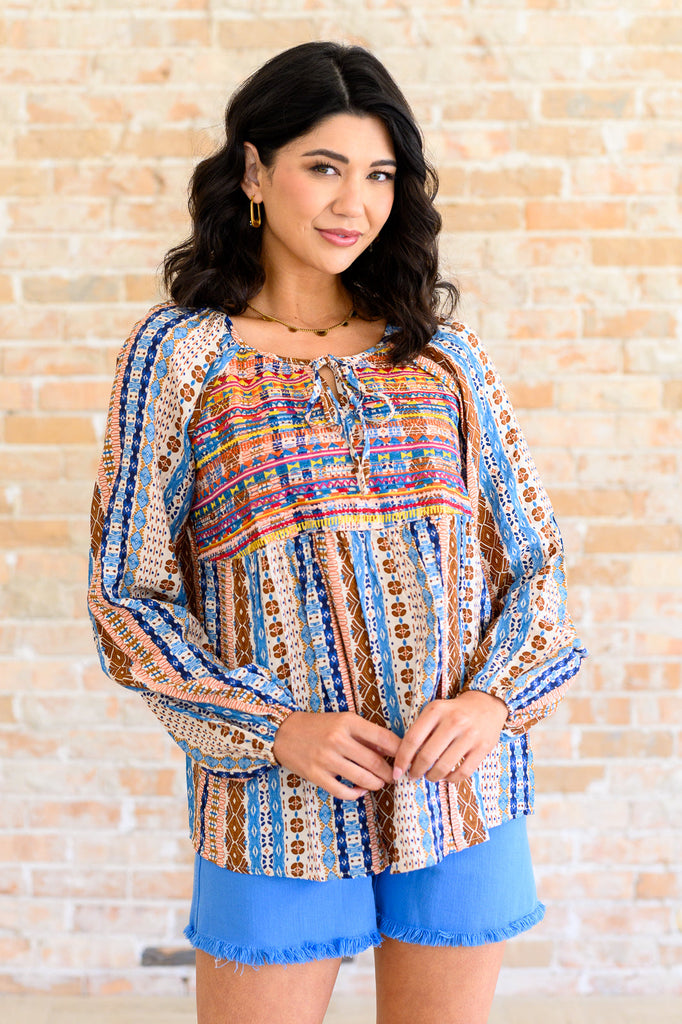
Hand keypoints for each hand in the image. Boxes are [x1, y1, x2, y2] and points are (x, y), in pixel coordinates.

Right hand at [272, 710, 401, 800]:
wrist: (284, 732)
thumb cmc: (319, 726)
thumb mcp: (343, 721)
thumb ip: (366, 735)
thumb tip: (393, 751)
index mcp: (348, 722)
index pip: (383, 738)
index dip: (400, 751)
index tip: (407, 759)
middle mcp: (338, 739)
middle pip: (375, 762)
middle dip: (390, 773)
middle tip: (396, 776)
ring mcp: (326, 759)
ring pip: (362, 778)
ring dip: (377, 784)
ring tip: (380, 783)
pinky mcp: (317, 775)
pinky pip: (343, 791)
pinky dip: (357, 793)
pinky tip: (360, 790)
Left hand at [392, 691, 507, 783]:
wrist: (486, 704)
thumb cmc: (453, 712)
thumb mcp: (435, 712)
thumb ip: (421, 730)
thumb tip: (404, 758)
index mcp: (436, 710)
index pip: (413, 739)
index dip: (402, 759)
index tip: (397, 771)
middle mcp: (454, 721)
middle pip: (427, 755)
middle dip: (416, 771)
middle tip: (413, 775)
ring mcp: (470, 735)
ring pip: (444, 766)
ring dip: (433, 776)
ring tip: (429, 776)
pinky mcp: (483, 747)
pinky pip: (463, 772)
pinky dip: (451, 779)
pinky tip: (446, 776)